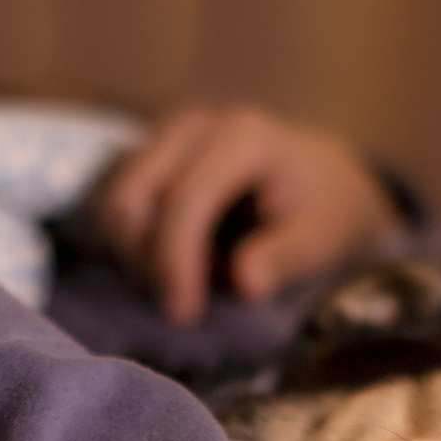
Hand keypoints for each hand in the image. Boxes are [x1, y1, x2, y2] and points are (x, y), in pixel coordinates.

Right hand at [91, 104, 402, 325]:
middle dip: (147, 263)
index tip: (184, 314)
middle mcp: (195, 126)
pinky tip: (169, 268)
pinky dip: (131, 248)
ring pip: (115, 205)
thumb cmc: (325, 212)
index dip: (175, 262)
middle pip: (133, 199)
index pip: (186, 200)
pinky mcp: (149, 156)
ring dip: (135, 258)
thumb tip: (245, 281)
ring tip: (179, 286)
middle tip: (181, 307)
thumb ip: (286, 258)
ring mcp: (166, 136)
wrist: (322, 181)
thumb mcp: (323, 239)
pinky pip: (115, 209)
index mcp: (243, 138)